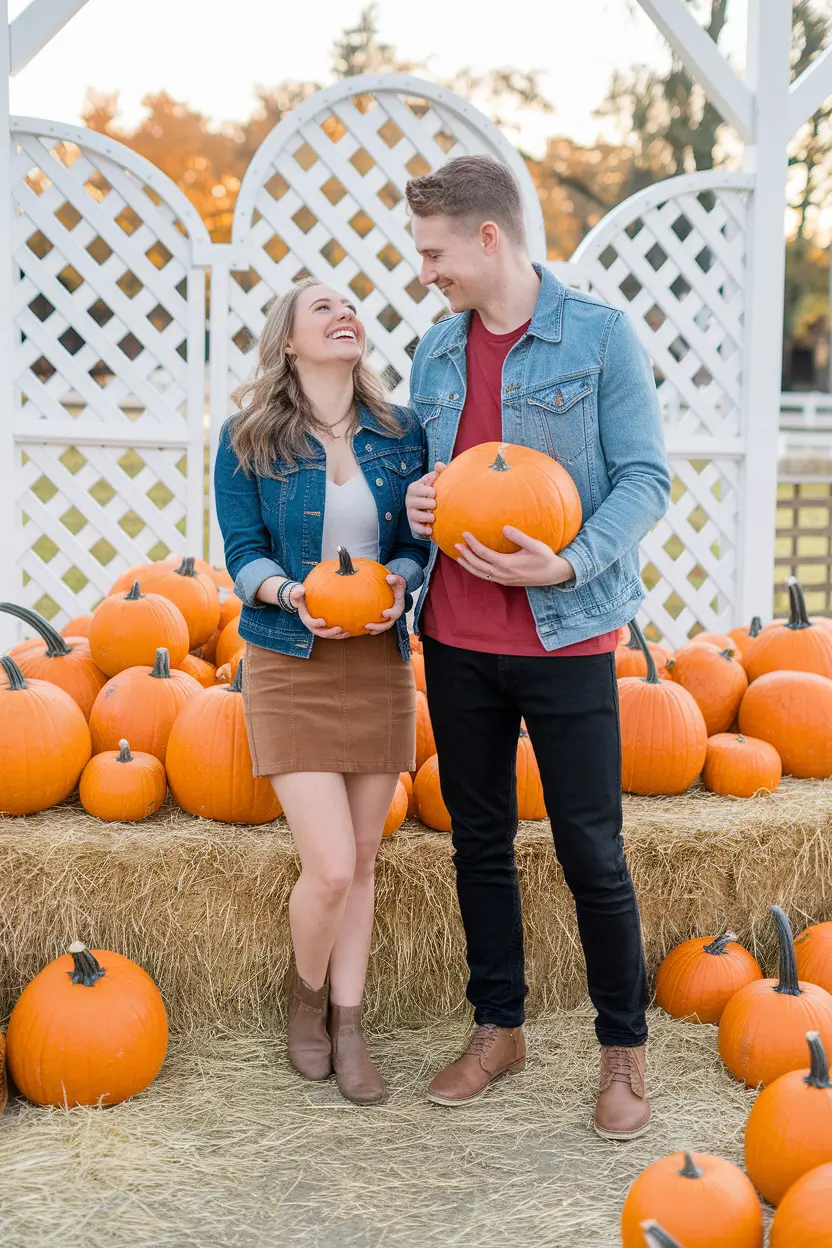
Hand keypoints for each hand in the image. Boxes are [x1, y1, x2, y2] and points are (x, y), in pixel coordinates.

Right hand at [292, 583, 352, 639]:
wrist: (303, 603)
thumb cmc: (301, 597)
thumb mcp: (297, 594)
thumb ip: (297, 592)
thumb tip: (302, 589)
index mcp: (305, 618)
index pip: (310, 623)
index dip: (316, 624)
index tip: (323, 622)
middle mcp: (312, 626)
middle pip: (320, 632)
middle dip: (330, 632)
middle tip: (339, 629)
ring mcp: (319, 628)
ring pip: (328, 635)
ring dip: (337, 635)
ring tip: (347, 632)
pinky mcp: (325, 628)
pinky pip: (333, 633)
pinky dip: (340, 633)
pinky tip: (350, 631)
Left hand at [365, 574, 405, 633]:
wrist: (394, 589)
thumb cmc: (395, 585)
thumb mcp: (398, 580)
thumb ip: (396, 579)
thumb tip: (389, 578)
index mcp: (398, 606)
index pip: (396, 612)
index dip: (391, 614)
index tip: (383, 613)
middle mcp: (394, 614)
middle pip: (388, 624)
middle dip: (379, 627)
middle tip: (368, 626)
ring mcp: (389, 618)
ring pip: (382, 627)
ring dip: (374, 629)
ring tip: (364, 629)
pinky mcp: (382, 619)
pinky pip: (377, 625)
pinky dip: (371, 627)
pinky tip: (361, 628)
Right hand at [406, 462, 445, 537]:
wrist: (431, 509)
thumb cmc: (434, 491)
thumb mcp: (436, 481)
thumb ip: (439, 472)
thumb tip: (439, 465)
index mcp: (414, 488)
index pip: (418, 489)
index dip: (427, 492)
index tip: (434, 493)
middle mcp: (410, 500)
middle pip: (416, 502)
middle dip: (426, 504)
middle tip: (434, 505)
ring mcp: (410, 512)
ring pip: (415, 515)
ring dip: (425, 517)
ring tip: (433, 517)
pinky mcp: (413, 524)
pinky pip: (416, 528)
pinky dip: (423, 530)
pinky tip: (430, 530)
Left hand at [455, 526, 574, 587]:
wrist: (554, 575)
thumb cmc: (546, 558)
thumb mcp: (535, 545)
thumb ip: (519, 536)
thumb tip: (504, 528)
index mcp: (507, 564)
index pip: (483, 553)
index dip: (472, 543)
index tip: (464, 533)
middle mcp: (503, 574)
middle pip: (477, 565)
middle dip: (465, 555)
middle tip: (456, 544)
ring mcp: (504, 579)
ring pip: (480, 574)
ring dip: (468, 565)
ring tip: (458, 556)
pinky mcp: (506, 581)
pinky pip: (486, 577)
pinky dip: (476, 571)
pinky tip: (473, 564)